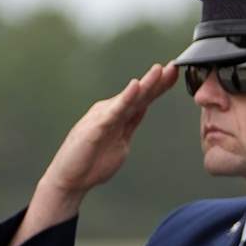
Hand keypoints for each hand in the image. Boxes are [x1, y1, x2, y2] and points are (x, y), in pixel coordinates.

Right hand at [9, 64, 178, 245]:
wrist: (69, 180)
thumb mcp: (120, 141)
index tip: (176, 73)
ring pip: (128, 98)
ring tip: (159, 70)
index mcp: (119, 116)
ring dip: (145, 84)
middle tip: (175, 65)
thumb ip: (130, 124)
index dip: (160, 86)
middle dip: (157, 80)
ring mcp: (103, 118)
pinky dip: (125, 98)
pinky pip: (114, 111)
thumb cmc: (92, 162)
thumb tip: (142, 109)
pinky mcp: (96, 127)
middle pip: (139, 94)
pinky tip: (135, 86)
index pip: (143, 99)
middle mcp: (111, 112)